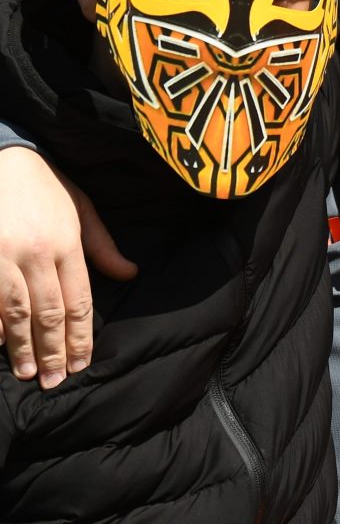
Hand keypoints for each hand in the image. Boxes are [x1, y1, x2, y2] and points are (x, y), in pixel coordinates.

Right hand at [0, 147, 136, 387]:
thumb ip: (103, 247)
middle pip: (47, 312)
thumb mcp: (82, 210)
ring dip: (20, 346)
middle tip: (54, 380)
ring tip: (26, 372)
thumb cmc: (46, 186)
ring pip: (14, 311)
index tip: (81, 362)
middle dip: (52, 350)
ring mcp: (1, 255)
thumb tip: (130, 275)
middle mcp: (35, 253)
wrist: (3, 156)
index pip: (78, 300)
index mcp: (67, 243)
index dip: (80, 335)